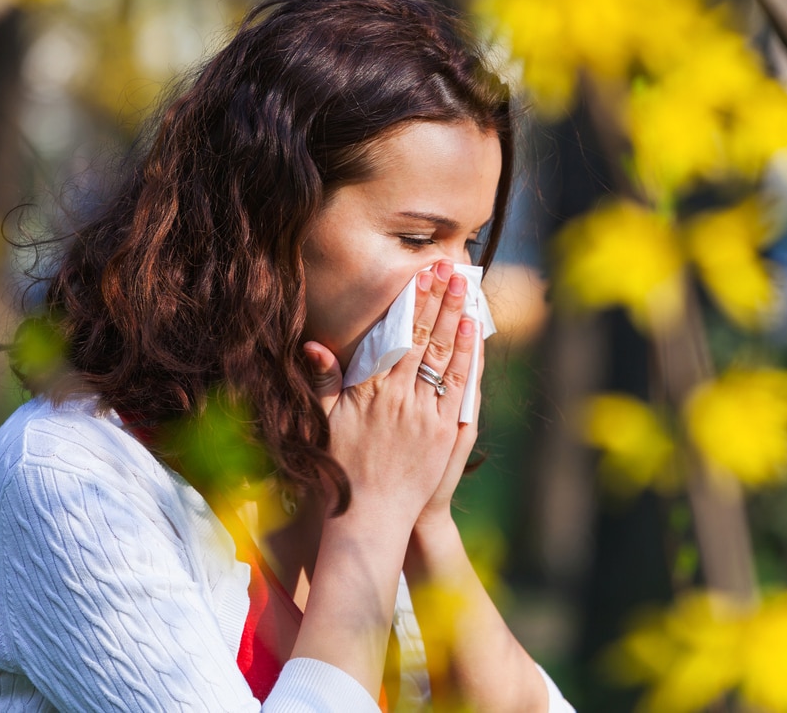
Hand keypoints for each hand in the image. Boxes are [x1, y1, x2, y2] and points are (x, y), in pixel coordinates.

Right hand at [302, 260, 475, 536]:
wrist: (371, 517)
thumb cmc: (343, 469)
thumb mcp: (325, 423)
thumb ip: (323, 382)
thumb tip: (314, 346)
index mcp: (369, 391)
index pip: (395, 336)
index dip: (410, 303)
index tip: (420, 276)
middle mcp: (399, 397)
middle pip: (423, 338)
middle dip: (437, 300)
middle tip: (449, 269)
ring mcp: (425, 414)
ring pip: (444, 356)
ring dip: (455, 318)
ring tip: (464, 289)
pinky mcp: (445, 432)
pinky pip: (459, 386)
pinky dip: (467, 356)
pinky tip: (471, 331)